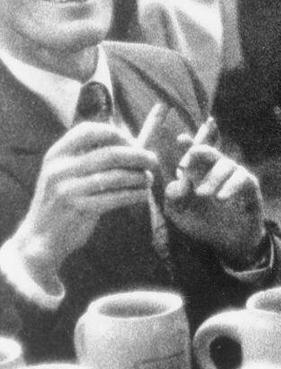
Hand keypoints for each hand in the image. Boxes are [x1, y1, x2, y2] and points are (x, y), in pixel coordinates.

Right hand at [13, 123, 159, 288]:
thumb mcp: (65, 173)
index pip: (89, 130)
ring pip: (117, 176)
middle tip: (153, 160)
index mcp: (56, 154)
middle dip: (138, 155)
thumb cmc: (62, 201)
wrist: (40, 237)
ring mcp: (68, 189)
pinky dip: (134, 194)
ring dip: (139, 177)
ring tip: (148, 179)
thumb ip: (91, 156)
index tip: (133, 142)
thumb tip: (135, 142)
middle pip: (110, 153)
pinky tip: (142, 194)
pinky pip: (116, 197)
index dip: (116, 134)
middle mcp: (60, 169)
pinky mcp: (79, 209)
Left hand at [162, 138, 267, 267]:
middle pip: (211, 152)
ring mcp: (236, 177)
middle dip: (200, 152)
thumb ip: (173, 197)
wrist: (228, 244)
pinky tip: (221, 197)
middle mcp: (219, 171)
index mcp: (200, 173)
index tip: (181, 139)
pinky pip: (244, 179)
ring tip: (202, 194)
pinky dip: (231, 186)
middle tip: (186, 166)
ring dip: (213, 177)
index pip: (195, 154)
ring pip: (227, 164)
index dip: (190, 144)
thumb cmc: (204, 224)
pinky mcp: (251, 188)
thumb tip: (179, 179)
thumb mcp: (180, 213)